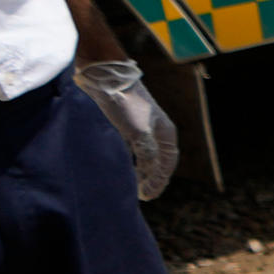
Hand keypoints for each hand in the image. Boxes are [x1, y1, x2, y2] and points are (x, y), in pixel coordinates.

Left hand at [76, 58, 179, 197]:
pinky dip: (128, 159)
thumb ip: (147, 155)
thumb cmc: (125, 103)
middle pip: (157, 159)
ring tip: (131, 183)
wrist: (105, 77)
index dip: (159, 181)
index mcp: (165, 131)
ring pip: (144, 153)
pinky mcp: (124, 122)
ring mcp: (140, 125)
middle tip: (141, 194)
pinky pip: (130, 147)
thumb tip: (150, 173)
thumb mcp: (139, 132)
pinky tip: (120, 164)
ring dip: (139, 169)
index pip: (167, 162)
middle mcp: (156, 129)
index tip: (147, 196)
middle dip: (151, 177)